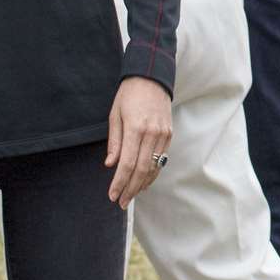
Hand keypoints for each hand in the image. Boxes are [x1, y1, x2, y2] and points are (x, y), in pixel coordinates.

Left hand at [105, 76, 171, 208]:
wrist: (151, 78)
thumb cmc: (128, 95)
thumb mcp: (115, 115)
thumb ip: (114, 142)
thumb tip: (111, 165)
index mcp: (135, 128)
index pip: (127, 163)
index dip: (120, 182)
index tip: (112, 195)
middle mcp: (152, 133)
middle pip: (141, 170)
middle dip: (130, 189)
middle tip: (121, 202)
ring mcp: (163, 134)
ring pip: (154, 167)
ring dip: (142, 184)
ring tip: (131, 195)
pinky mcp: (169, 134)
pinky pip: (161, 159)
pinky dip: (153, 173)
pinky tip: (144, 182)